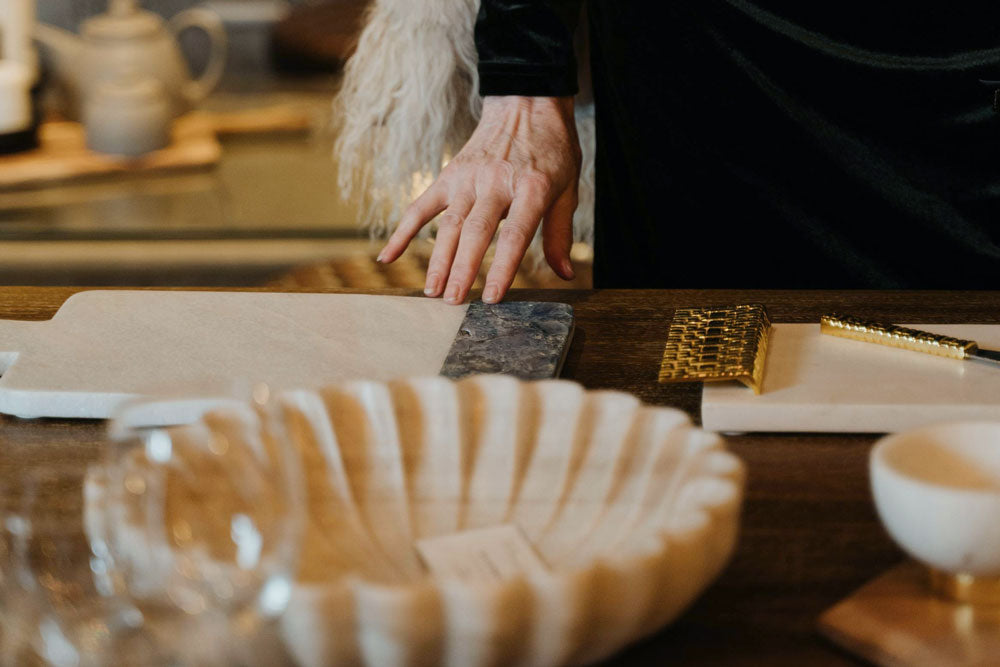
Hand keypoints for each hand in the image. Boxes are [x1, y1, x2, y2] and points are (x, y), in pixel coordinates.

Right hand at [378, 95, 581, 303]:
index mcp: (531, 187)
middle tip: (453, 302)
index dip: (503, 267)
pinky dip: (403, 232)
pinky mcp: (449, 176)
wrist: (526, 102)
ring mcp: (468, 178)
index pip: (514, 234)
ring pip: (449, 224)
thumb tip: (566, 273)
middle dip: (462, 270)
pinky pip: (421, 206)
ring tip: (432, 292)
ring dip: (438, 260)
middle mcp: (496, 182)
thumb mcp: (568, 188)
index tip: (493, 297)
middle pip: (475, 232)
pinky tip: (387, 257)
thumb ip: (560, 232)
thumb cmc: (552, 150)